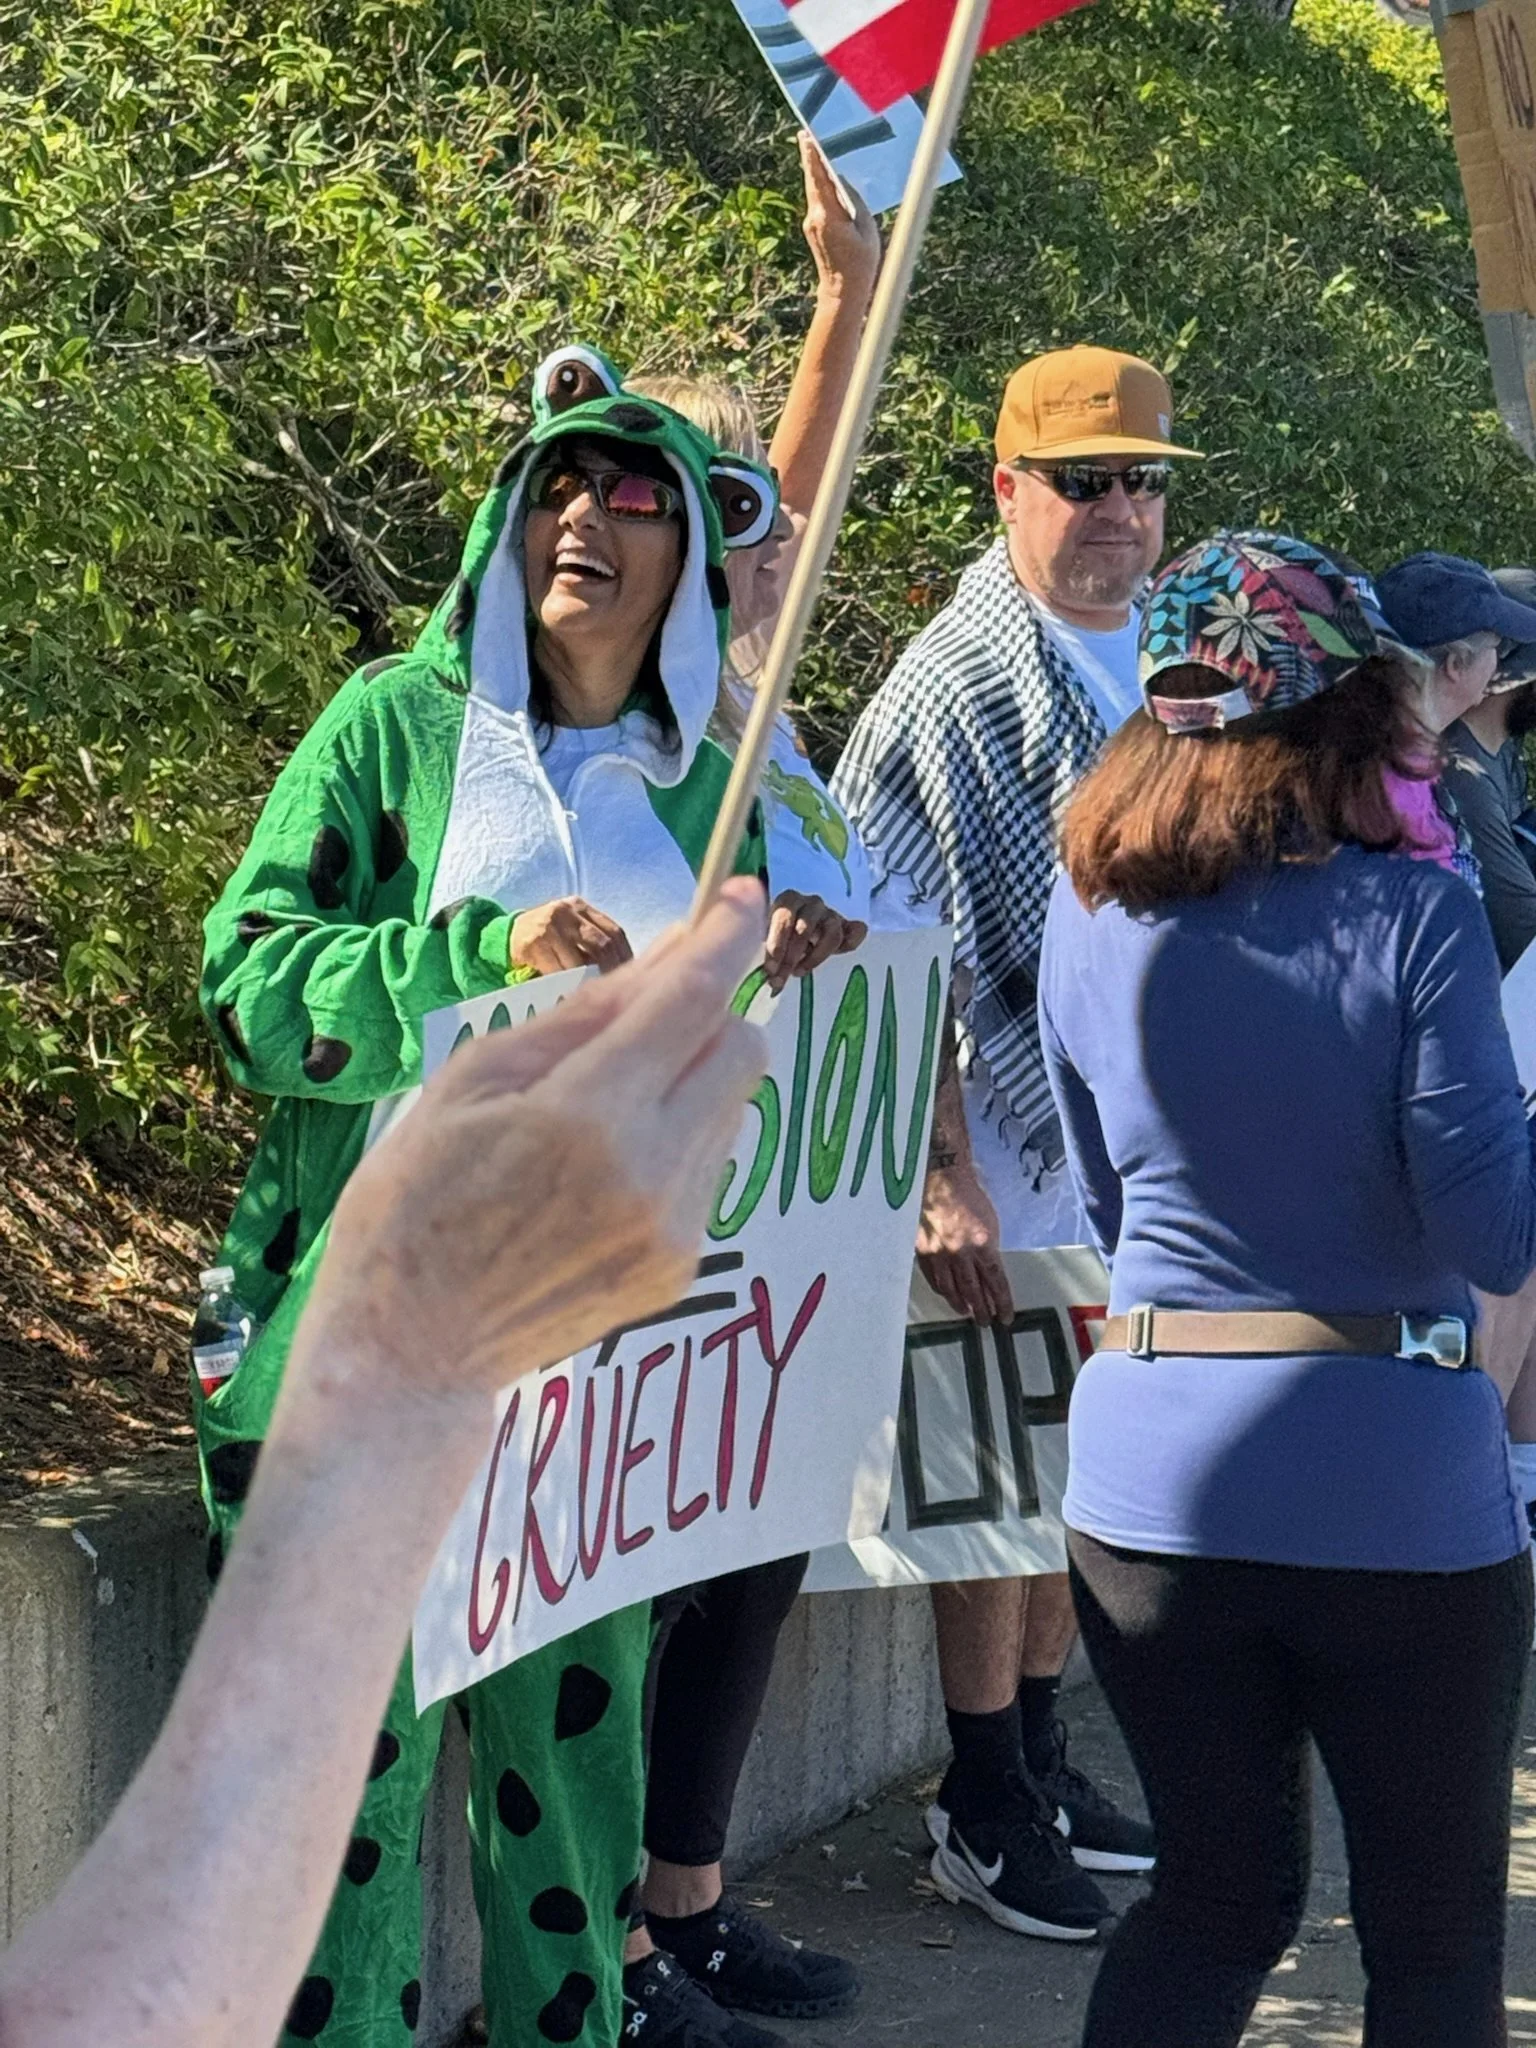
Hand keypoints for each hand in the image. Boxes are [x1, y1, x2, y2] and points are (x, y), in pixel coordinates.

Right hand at [303, 880, 769, 1406]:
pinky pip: (711, 1166)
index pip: (694, 1001)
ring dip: (692, 1077)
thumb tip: (671, 951)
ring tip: (603, 1104)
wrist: (412, 1349)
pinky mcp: (680, 1265)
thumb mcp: (473, 1081)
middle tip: (651, 1008)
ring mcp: (675, 1227)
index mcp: (586, 1116)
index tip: (739, 894)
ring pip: (733, 1108)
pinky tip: (606, 1164)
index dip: (726, 936)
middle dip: (711, 1010)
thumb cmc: (413, 1199)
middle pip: (742, 1050)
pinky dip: (679, 1137)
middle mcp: (651, 1172)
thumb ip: (584, 1016)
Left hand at [763, 889, 867, 992]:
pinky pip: (856, 932)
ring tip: (799, 972)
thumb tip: (772, 981)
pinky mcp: (847, 925)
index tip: (770, 969)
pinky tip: (839, 954)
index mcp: (788, 900)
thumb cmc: (778, 938)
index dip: (776, 944)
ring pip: (831, 933)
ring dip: (815, 957)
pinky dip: (851, 943)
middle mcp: (811, 903)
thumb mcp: (768, 941)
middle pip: (805, 928)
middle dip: (791, 957)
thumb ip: (769, 956)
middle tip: (781, 979)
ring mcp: (830, 913)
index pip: (783, 918)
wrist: (797, 933)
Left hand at [799, 131, 879, 306]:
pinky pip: (819, 202)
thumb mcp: (866, 230)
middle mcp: (814, 218)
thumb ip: (855, 202)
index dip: (812, 157)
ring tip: (816, 148)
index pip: (818, 179)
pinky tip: (827, 177)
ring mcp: (811, 224)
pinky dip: (822, 187)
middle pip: (812, 181)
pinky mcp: (814, 229)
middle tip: (806, 133)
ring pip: (814, 191)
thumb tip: (844, 182)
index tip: (807, 137)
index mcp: (827, 216)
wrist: (842, 292)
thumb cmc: (860, 264)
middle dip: (809, 157)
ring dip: (816, 171)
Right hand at [917, 1162, 1013, 1323]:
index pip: (996, 1282)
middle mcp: (961, 1253)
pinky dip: (942, 1290)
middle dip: (982, 1309)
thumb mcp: (990, 1223)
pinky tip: (947, 1295)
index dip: (1002, 1302)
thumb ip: (988, 1250)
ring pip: (951, 1288)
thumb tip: (988, 1274)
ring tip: (967, 1314)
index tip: (1006, 1318)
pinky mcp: (922, 1250)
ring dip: (960, 1304)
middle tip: (986, 1323)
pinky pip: (933, 1277)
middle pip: (973, 1290)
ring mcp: (939, 1253)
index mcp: (983, 1244)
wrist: (941, 1179)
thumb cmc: (970, 1197)